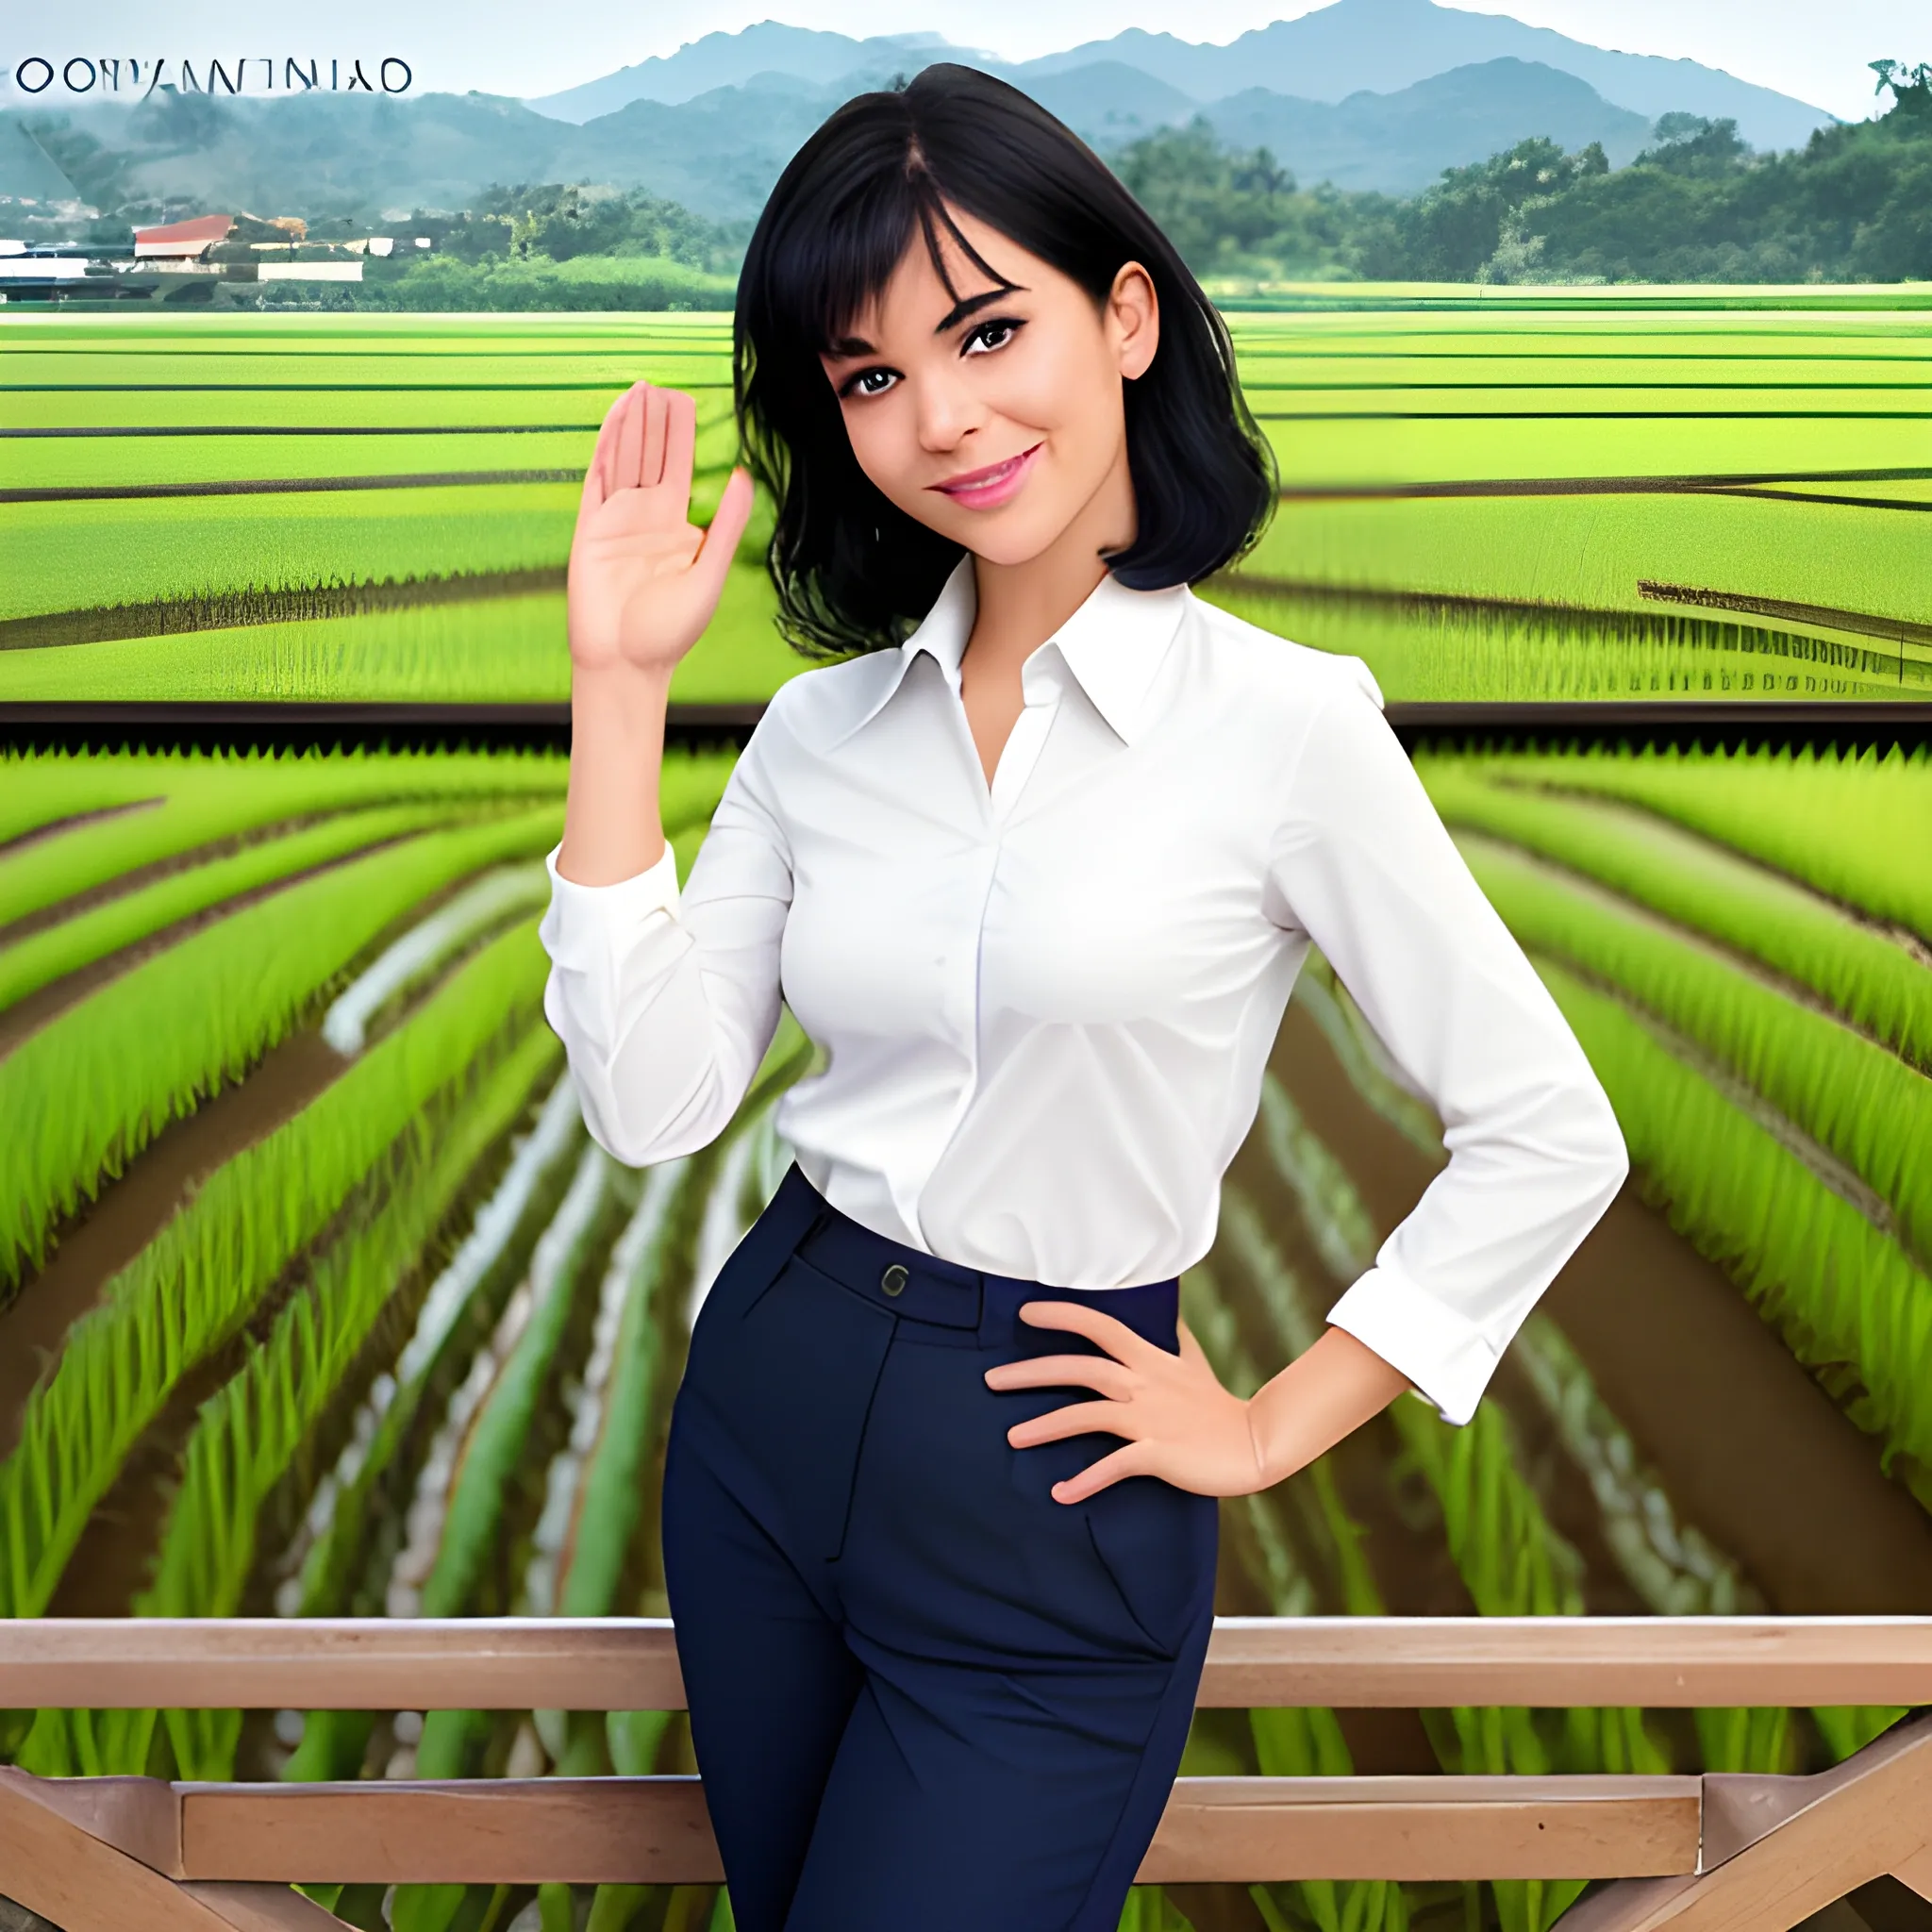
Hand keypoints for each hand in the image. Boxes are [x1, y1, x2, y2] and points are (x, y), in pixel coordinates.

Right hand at [567, 380, 755, 679]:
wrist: (627, 663)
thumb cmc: (669, 631)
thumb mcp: (710, 573)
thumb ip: (726, 525)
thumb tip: (743, 476)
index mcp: (676, 526)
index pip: (678, 466)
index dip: (681, 433)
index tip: (686, 399)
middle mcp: (645, 517)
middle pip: (650, 454)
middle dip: (655, 419)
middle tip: (661, 382)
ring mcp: (615, 519)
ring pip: (624, 458)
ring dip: (632, 424)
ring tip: (640, 388)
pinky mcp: (589, 528)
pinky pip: (597, 477)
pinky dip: (606, 446)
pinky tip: (615, 419)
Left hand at [982, 1302, 1267, 1503]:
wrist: (1255, 1443)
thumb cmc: (1218, 1405)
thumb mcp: (1195, 1362)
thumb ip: (1175, 1340)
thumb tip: (1170, 1315)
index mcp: (1149, 1360)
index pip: (1099, 1326)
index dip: (1062, 1316)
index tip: (1024, 1314)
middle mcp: (1144, 1384)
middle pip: (1080, 1368)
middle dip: (1033, 1372)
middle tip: (990, 1380)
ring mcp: (1150, 1419)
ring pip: (1088, 1414)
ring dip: (1047, 1426)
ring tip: (1012, 1437)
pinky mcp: (1158, 1453)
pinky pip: (1115, 1465)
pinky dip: (1087, 1480)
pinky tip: (1060, 1493)